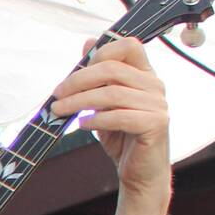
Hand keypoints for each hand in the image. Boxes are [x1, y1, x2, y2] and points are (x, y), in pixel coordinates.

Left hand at [51, 36, 170, 202]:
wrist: (139, 172)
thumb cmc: (121, 136)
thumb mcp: (104, 103)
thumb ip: (98, 76)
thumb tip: (88, 42)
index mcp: (145, 75)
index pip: (128, 45)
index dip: (100, 52)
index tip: (76, 69)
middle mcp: (155, 85)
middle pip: (112, 69)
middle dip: (78, 80)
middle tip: (56, 94)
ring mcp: (158, 104)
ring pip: (112, 93)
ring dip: (79, 101)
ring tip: (60, 110)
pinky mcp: (155, 124)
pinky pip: (120, 116)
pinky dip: (97, 119)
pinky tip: (82, 124)